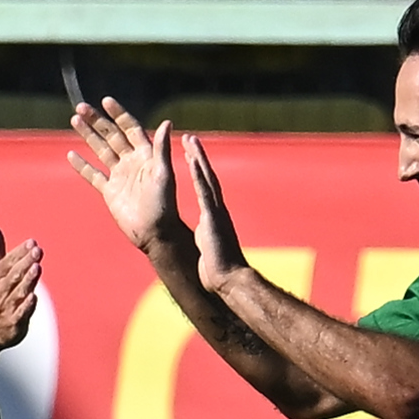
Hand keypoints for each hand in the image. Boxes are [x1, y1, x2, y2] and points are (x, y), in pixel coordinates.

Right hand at [0, 219, 43, 357]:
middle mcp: (1, 289)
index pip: (9, 261)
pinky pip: (20, 314)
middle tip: (37, 250)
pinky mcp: (14, 322)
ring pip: (18, 292)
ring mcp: (7, 306)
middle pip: (14, 274)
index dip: (20, 252)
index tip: (32, 243)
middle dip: (25, 262)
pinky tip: (33, 298)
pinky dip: (26, 307)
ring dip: (27, 280)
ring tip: (37, 267)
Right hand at [66, 98, 187, 254]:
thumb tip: (166, 122)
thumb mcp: (164, 174)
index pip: (130, 128)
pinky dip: (82, 165)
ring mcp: (119, 175)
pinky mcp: (110, 191)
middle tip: (81, 107)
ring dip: (88, 135)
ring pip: (101, 150)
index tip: (106, 101)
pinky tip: (71, 154)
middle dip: (97, 120)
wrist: (155, 233)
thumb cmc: (164, 204)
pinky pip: (93, 175)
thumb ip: (162, 148)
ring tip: (75, 119)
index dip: (118, 114)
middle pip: (111, 135)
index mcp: (146, 154)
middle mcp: (132, 161)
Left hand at [182, 135, 251, 292]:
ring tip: (190, 139)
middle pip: (207, 177)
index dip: (199, 171)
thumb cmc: (219, 271)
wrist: (229, 280)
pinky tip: (192, 160)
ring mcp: (216, 212)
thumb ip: (207, 237)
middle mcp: (217, 209)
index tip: (191, 155)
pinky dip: (198, 175)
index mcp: (214, 216)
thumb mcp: (209, 247)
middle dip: (198, 156)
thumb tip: (203, 238)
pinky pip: (204, 192)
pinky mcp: (212, 218)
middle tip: (189, 138)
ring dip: (198, 158)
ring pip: (207, 179)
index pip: (206, 188)